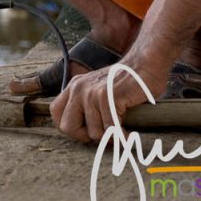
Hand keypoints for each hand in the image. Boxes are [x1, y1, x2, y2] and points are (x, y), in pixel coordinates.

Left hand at [49, 58, 168, 142]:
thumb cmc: (126, 83)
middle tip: (103, 134)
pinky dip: (122, 136)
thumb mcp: (98, 89)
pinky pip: (111, 130)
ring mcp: (92, 93)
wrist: (145, 64)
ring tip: (120, 127)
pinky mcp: (107, 98)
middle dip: (85, 136)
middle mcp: (79, 89)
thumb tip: (82, 132)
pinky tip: (129, 133)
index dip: (69, 127)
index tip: (86, 130)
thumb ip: (86, 105)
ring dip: (109, 136)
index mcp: (74, 87)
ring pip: (94, 133)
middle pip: (68, 127)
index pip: (55, 113)